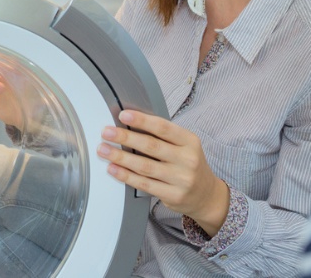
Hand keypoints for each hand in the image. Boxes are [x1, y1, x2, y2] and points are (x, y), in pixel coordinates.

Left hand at [96, 110, 229, 235]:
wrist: (206, 195)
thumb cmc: (189, 165)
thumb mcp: (185, 146)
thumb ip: (163, 137)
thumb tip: (130, 124)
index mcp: (190, 141)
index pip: (163, 127)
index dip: (142, 121)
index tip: (124, 116)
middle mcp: (187, 159)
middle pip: (151, 146)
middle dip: (125, 137)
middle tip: (107, 132)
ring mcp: (181, 179)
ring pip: (144, 166)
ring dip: (120, 157)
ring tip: (104, 150)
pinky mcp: (173, 195)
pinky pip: (144, 184)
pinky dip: (126, 175)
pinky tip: (113, 169)